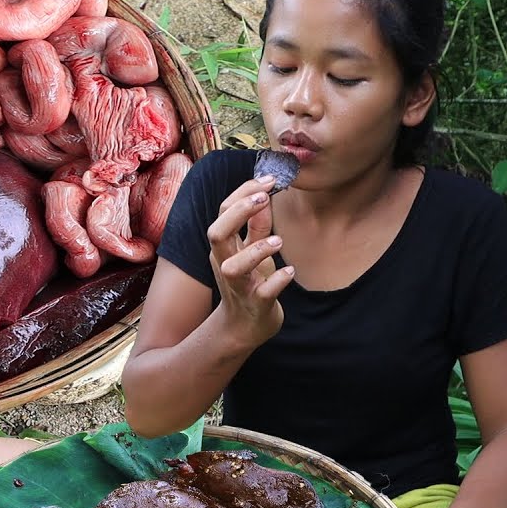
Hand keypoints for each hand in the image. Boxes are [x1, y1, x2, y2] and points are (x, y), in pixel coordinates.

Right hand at [207, 174, 294, 347]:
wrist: (243, 328)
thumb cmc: (249, 284)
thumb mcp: (252, 251)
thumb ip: (256, 225)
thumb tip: (263, 193)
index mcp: (224, 247)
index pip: (223, 212)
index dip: (243, 193)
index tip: (269, 179)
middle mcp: (225, 264)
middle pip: (217, 234)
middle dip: (238, 213)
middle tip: (264, 198)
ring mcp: (239, 287)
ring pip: (233, 267)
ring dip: (256, 251)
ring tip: (278, 241)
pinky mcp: (256, 306)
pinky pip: (263, 294)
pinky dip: (277, 281)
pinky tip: (290, 272)